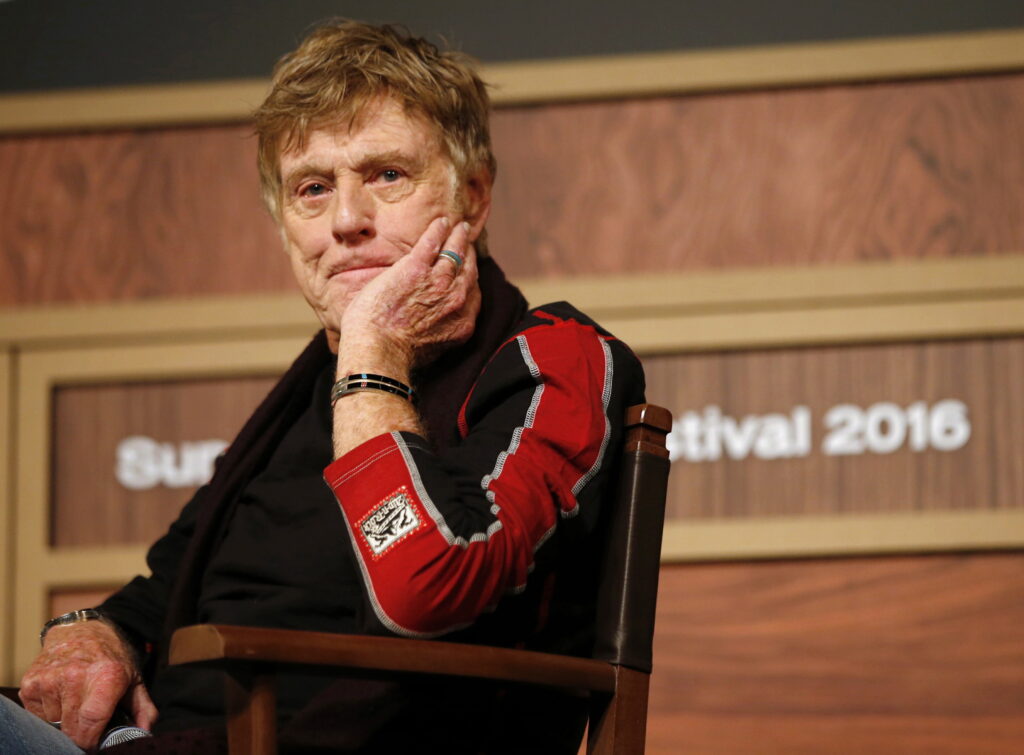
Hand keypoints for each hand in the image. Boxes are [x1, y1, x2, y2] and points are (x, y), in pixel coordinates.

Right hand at [19, 620, 156, 747]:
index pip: (91, 721)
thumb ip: (143, 709)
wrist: (81, 629)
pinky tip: (60, 696)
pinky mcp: (30, 682)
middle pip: (71, 728)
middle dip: (80, 734)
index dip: (92, 740)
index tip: (95, 743)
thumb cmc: (110, 656)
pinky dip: (48, 713)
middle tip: (88, 725)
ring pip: (53, 723)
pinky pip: (37, 715)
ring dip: (64, 721)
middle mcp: (75, 675)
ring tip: (75, 702)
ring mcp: (50, 679)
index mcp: (106, 675)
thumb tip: (144, 733)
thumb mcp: (134, 678)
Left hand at [338, 216, 480, 375]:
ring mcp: (438, 281)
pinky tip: (441, 221)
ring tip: (459, 226)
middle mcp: (456, 300)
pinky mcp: (416, 268)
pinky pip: (433, 242)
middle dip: (469, 252)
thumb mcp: (431, 346)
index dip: (471, 276)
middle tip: (468, 239)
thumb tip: (432, 324)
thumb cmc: (396, 355)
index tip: (469, 267)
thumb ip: (439, 329)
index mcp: (462, 322)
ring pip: (455, 252)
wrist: (379, 351)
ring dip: (458, 236)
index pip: (473, 291)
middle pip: (469, 269)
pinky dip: (438, 230)